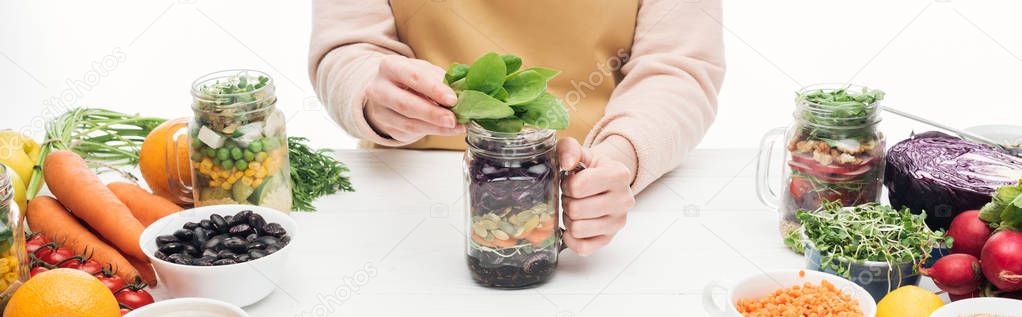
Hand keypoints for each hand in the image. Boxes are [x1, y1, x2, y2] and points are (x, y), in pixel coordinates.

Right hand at [364, 55, 464, 141]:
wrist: (387, 89)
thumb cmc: (410, 78)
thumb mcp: (424, 70)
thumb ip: (440, 79)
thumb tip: (462, 93)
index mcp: (390, 66)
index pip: (414, 77)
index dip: (435, 89)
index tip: (453, 99)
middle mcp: (379, 88)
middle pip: (406, 104)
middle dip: (432, 114)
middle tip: (453, 119)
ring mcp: (380, 110)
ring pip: (408, 123)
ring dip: (435, 127)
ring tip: (456, 126)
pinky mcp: (386, 126)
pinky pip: (410, 132)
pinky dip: (431, 132)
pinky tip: (446, 129)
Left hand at [558, 138, 634, 255]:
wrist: (605, 182)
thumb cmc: (590, 168)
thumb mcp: (581, 152)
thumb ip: (569, 149)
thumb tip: (566, 163)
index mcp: (619, 174)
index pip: (578, 186)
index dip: (567, 184)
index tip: (571, 181)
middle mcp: (624, 200)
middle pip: (576, 209)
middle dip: (566, 201)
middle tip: (571, 196)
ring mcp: (618, 222)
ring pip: (577, 229)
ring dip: (568, 219)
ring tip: (574, 208)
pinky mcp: (609, 239)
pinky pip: (582, 247)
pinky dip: (571, 238)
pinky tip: (573, 225)